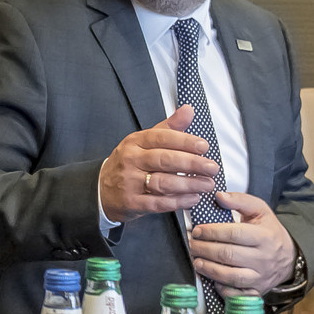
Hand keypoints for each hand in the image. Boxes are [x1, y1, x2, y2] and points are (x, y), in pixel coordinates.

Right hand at [97, 104, 219, 223]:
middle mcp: (130, 161)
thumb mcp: (143, 142)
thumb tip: (188, 110)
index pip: (161, 138)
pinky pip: (158, 203)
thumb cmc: (130, 164)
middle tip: (211, 167)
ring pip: (163, 183)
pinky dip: (178, 202)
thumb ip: (168, 127)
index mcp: (134, 142)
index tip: (204, 146)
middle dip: (192, 164)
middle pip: (164, 160)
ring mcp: (129, 182)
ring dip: (189, 184)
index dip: (185, 142)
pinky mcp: (131, 203)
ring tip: (207, 184)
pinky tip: (193, 198)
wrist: (101, 190)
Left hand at [189, 191, 295, 294]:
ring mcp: (261, 277)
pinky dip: (223, 289)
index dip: (212, 232)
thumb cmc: (268, 231)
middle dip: (205, 250)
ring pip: (231, 276)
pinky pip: (237, 294)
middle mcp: (264, 258)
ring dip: (209, 269)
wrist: (289, 257)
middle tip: (192, 245)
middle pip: (229, 255)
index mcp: (265, 236)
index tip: (197, 230)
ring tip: (196, 261)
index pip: (234, 233)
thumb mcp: (260, 211)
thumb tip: (219, 196)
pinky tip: (212, 280)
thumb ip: (240, 200)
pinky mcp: (257, 291)